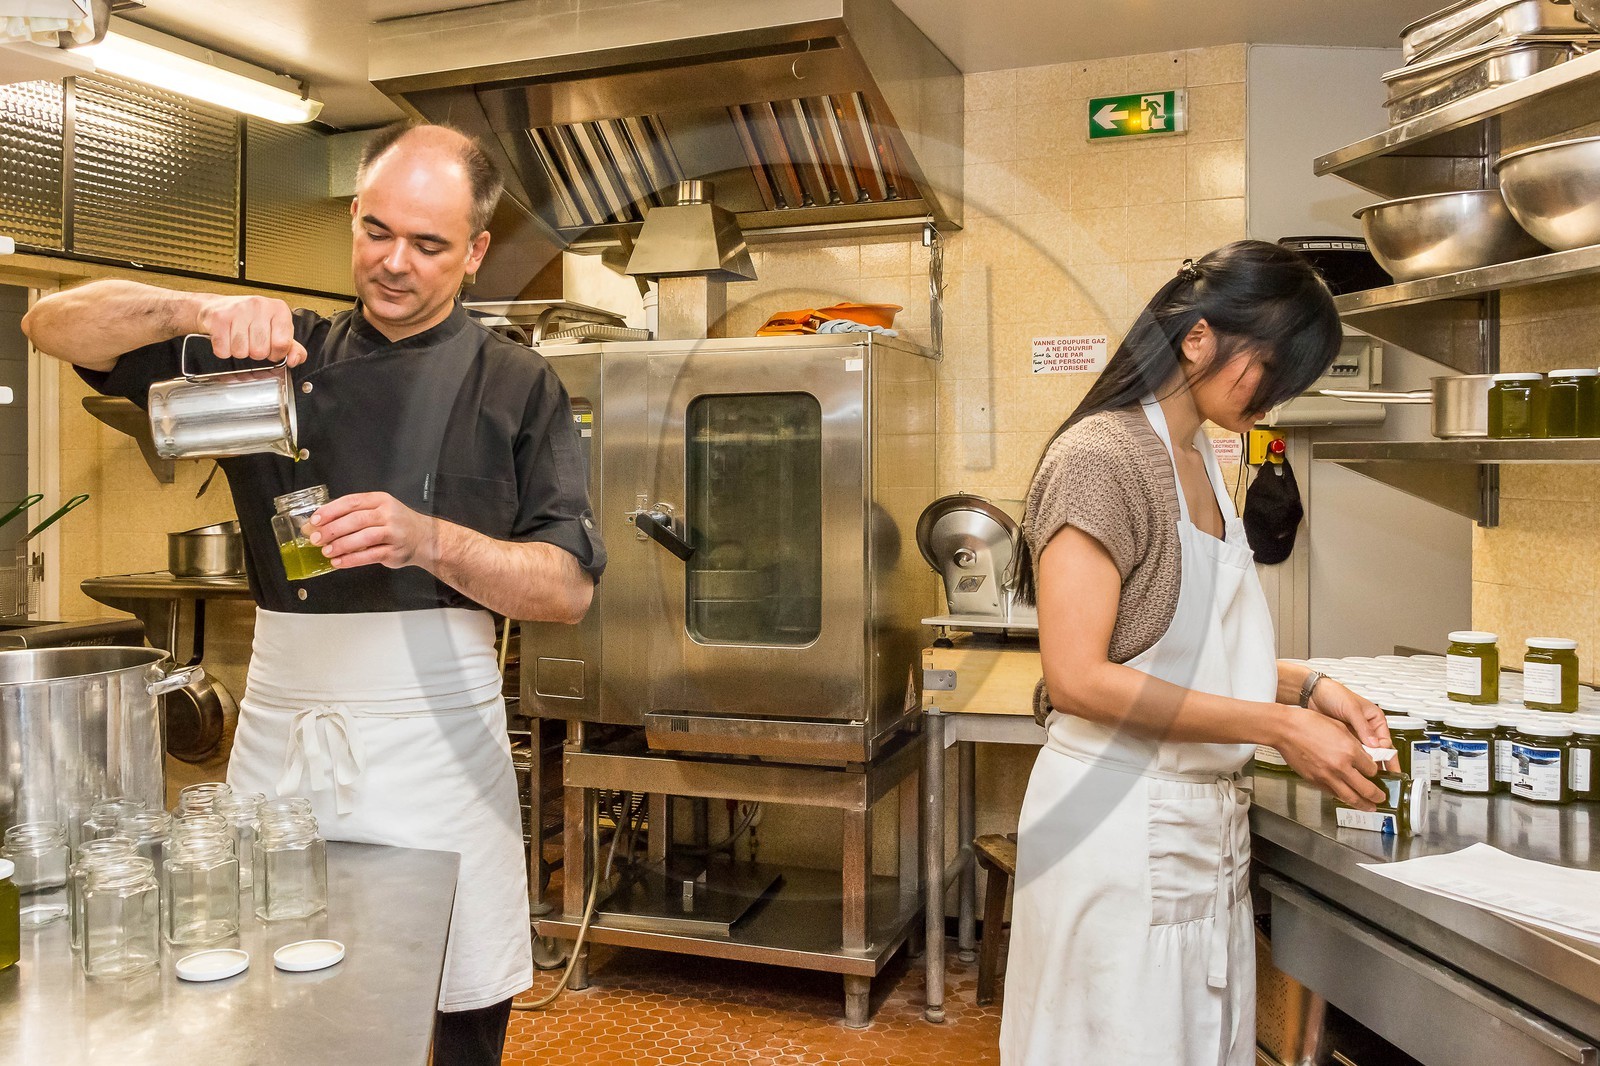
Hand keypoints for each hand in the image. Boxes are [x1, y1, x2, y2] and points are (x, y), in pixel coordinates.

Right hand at [196, 295, 306, 365]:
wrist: (218, 306)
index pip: (282, 344)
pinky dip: (223, 350)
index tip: (271, 349)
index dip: (276, 354)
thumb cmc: (250, 319)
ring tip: (239, 339)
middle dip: (255, 353)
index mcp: (279, 309)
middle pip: (260, 351)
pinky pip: (223, 349)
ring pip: (241, 351)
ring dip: (239, 352)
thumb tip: (295, 360)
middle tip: (251, 342)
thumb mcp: (277, 331)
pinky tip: (226, 338)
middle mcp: (260, 305)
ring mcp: (238, 309)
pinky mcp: (219, 317)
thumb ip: (292, 348)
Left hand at [307, 492, 439, 571]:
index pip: (352, 502)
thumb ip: (352, 515)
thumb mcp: (378, 510)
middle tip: (316, 538)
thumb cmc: (395, 523)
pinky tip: (339, 562)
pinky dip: (352, 559)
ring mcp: (394, 533)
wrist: (424, 537)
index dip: (331, 510)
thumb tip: (317, 525)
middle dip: (333, 529)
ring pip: (364, 537)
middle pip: (357, 520)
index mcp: (380, 500)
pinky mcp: (395, 551)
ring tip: (327, 551)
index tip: (315, 520)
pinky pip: (371, 556)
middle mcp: (388, 514)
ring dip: (342, 545)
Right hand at [1273, 706, 1386, 809]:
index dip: (1375, 771)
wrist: (1285, 729)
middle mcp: (1341, 766)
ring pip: (1351, 797)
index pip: (1371, 769)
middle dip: (1377, 796)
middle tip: (1381, 798)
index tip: (1374, 772)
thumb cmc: (1307, 724)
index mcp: (1349, 750)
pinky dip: (1342, 797)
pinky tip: (1346, 798)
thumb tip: (1363, 754)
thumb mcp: (1339, 727)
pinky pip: (1333, 793)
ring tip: (1369, 807)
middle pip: (1366, 788)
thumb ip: (1354, 743)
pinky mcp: (1315, 780)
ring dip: (1363, 804)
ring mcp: (1327, 776)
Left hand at [1311, 678, 1396, 769]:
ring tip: (1366, 776)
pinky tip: (1352, 769)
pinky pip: (1351, 754)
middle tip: (1380, 777)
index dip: (1386, 754)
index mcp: (1375, 720)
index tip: (1383, 763)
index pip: (1386, 742)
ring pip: (1365, 755)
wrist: (1313, 693)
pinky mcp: (1343, 740)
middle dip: (1380, 765)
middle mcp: (1367, 729)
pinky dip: (1353, 762)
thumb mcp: (1351, 708)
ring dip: (1365, 765)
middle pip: (1378, 752)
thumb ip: (1362, 726)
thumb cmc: (1333, 694)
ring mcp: (1355, 736)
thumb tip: (1374, 744)